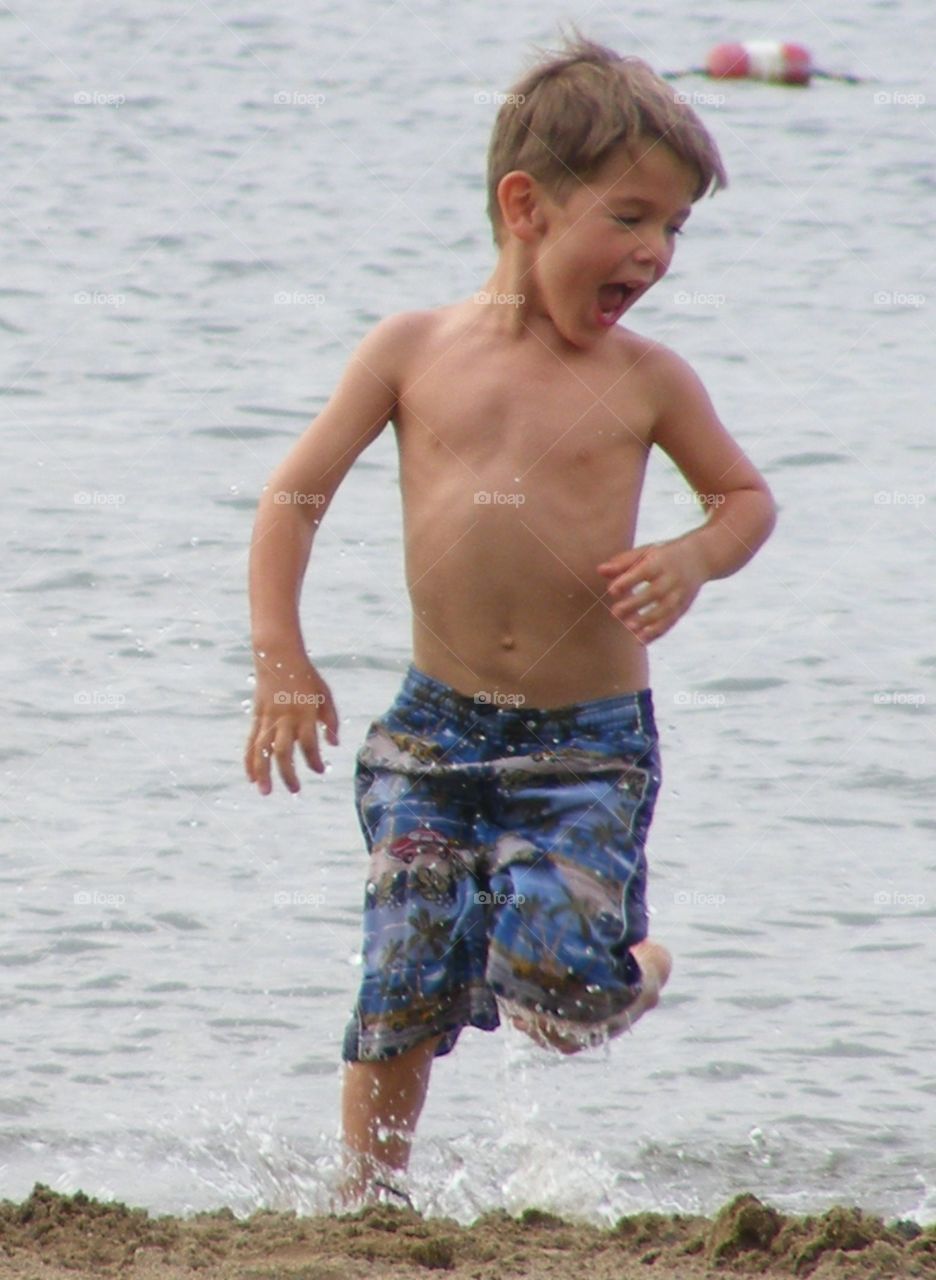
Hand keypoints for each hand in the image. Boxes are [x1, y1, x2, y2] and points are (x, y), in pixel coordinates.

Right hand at [245, 659, 338, 794]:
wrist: (278, 656)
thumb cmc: (306, 676)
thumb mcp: (325, 694)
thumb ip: (331, 720)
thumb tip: (333, 745)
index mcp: (305, 712)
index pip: (309, 743)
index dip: (314, 760)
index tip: (320, 770)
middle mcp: (285, 717)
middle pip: (284, 751)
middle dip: (288, 773)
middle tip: (295, 790)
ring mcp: (268, 717)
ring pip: (263, 749)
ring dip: (263, 772)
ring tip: (264, 792)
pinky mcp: (257, 716)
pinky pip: (252, 741)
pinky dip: (250, 760)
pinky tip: (251, 777)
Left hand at [597, 538, 707, 644]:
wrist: (700, 557)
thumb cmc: (663, 555)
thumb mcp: (646, 552)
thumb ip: (622, 562)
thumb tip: (600, 570)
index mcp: (661, 561)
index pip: (644, 571)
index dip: (629, 581)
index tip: (612, 590)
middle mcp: (672, 578)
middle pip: (655, 593)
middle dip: (635, 604)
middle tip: (615, 613)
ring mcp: (680, 594)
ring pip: (665, 610)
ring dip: (647, 621)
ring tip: (629, 628)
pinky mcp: (683, 607)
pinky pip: (670, 622)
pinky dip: (656, 633)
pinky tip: (640, 641)